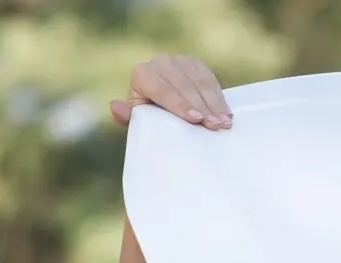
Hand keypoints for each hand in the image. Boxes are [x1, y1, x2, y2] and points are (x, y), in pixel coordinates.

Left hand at [111, 53, 232, 130]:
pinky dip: (218, 95)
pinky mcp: (194, 62)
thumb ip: (126, 116)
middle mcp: (160, 62)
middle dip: (201, 106)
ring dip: (214, 103)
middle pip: (184, 85)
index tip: (195, 119)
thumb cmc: (145, 115)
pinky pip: (209, 78)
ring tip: (224, 122)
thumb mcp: (136, 118)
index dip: (180, 105)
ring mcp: (179, 60)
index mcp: (142, 74)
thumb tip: (115, 107)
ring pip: (199, 81)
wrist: (158, 103)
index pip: (163, 90)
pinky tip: (226, 112)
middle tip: (215, 125)